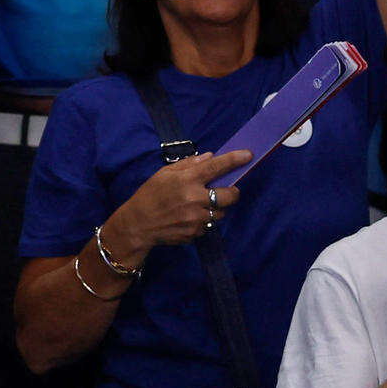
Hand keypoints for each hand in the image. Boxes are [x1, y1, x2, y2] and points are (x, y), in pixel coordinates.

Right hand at [107, 147, 251, 251]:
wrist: (138, 224)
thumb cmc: (150, 194)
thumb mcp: (164, 173)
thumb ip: (188, 164)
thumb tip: (210, 157)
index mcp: (187, 180)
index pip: (216, 167)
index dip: (234, 160)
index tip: (248, 154)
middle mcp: (195, 199)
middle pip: (230, 196)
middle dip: (232, 192)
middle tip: (225, 190)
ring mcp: (196, 218)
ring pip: (221, 213)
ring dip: (215, 208)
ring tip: (198, 206)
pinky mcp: (195, 233)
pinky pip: (208, 225)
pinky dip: (203, 220)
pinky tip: (188, 218)